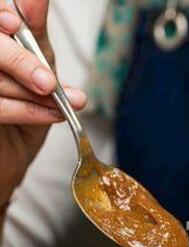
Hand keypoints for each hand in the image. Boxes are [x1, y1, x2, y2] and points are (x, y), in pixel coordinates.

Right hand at [0, 1, 85, 203]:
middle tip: (48, 82)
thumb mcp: (37, 64)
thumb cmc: (26, 105)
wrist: (11, 160)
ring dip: (29, 95)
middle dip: (20, 61)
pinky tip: (49, 115)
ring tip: (56, 104)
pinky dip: (25, 111)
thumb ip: (33, 31)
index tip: (16, 24)